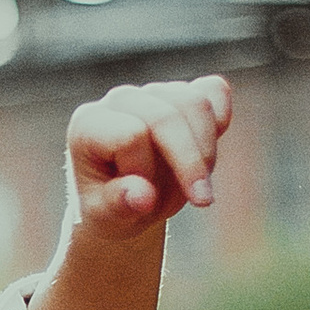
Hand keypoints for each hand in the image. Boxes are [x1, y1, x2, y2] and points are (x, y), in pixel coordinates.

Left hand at [68, 75, 231, 236]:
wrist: (128, 201)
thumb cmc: (113, 207)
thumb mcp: (105, 218)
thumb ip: (118, 205)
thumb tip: (143, 197)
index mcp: (89, 124)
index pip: (131, 135)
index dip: (144, 171)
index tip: (143, 200)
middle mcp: (119, 99)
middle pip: (167, 116)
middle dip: (190, 163)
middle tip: (202, 202)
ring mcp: (152, 91)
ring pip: (196, 103)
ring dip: (206, 151)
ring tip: (197, 184)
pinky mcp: (182, 92)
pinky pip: (215, 92)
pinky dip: (221, 122)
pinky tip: (208, 153)